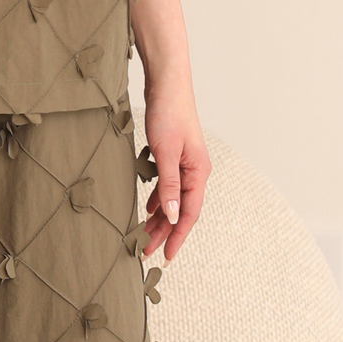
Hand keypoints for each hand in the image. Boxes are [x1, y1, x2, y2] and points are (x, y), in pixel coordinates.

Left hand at [141, 85, 209, 264]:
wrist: (167, 84)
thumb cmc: (169, 113)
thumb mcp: (165, 152)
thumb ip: (168, 186)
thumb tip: (170, 215)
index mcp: (198, 173)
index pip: (189, 214)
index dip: (177, 237)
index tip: (166, 256)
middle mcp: (195, 172)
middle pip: (180, 211)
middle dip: (164, 233)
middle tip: (146, 252)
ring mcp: (185, 164)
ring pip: (173, 200)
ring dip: (159, 219)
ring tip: (144, 236)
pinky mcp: (174, 157)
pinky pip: (167, 187)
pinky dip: (157, 201)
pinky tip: (147, 210)